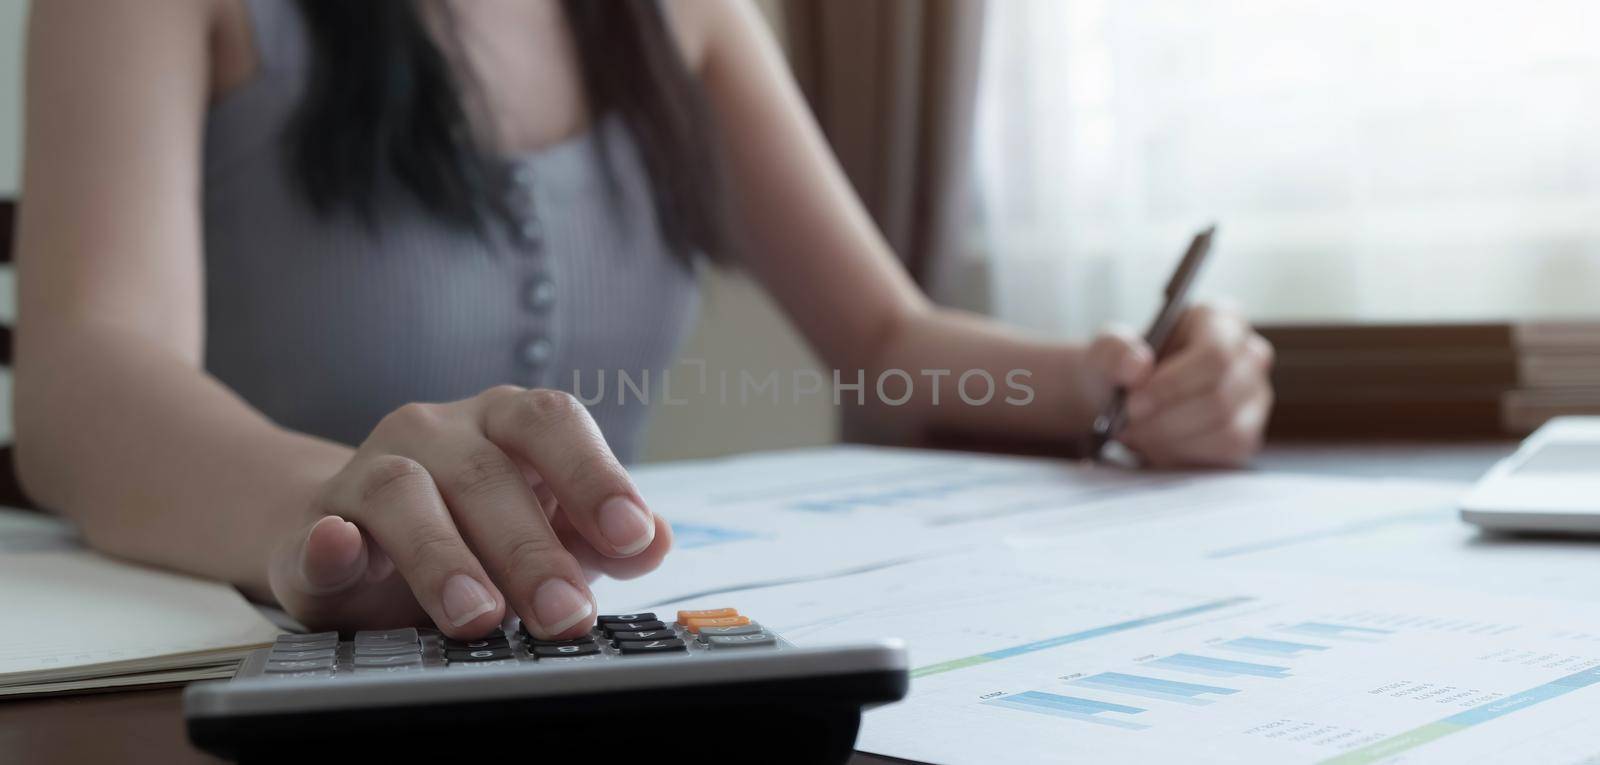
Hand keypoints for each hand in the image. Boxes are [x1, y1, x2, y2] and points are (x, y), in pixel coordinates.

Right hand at [266, 386, 670, 638]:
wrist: (352, 537)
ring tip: (477, 615)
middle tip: (565, 614)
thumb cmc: (470, 528)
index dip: (595, 475)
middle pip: (487, 475)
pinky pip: (316, 532)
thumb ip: (599, 536)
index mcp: (504, 422)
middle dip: (532, 550)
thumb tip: (660, 541)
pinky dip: (328, 543)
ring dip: (442, 556)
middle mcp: (437, 432)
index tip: (632, 536)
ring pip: (402, 494)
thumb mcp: (543, 528)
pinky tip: (341, 552)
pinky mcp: (313, 529)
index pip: (554, 424)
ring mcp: (367, 472)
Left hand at [1083, 304, 1273, 466]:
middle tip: (1126, 426)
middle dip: (1166, 419)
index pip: (1214, 353)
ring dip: (1172, 439)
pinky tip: (1156, 446)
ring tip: (1136, 434)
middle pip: (1220, 396)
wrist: (1120, 399)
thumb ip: (1114, 351)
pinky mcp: (1248, 433)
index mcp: (1220, 319)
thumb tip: (1137, 366)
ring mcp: (1254, 395)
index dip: (1174, 384)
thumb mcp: (1105, 351)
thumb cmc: (1121, 367)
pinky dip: (1185, 454)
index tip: (1133, 404)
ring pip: (1226, 428)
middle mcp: (1248, 354)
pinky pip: (1226, 451)